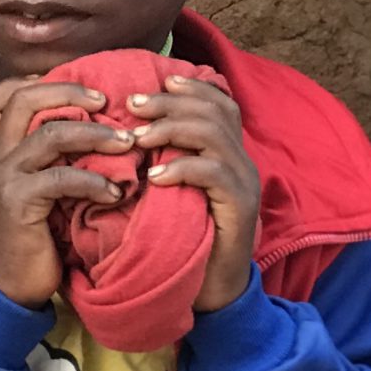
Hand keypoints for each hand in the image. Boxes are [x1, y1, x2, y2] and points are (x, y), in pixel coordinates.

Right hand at [0, 75, 124, 307]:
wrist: (12, 280)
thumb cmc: (32, 228)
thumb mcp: (33, 182)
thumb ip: (47, 152)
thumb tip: (91, 119)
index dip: (33, 81)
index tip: (75, 89)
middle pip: (21, 99)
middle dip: (69, 92)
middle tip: (107, 101)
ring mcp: (2, 177)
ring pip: (49, 134)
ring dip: (96, 134)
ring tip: (127, 142)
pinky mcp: (17, 202)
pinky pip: (61, 178)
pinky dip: (94, 181)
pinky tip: (116, 192)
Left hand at [134, 76, 259, 312]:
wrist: (209, 289)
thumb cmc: (182, 238)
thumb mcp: (169, 193)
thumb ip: (161, 161)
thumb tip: (126, 133)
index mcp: (227, 153)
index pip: (219, 103)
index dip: (189, 88)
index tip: (153, 82)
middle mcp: (241, 161)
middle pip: (213, 112)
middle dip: (170, 103)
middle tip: (132, 104)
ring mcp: (244, 182)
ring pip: (214, 135)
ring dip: (172, 130)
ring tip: (137, 138)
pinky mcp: (240, 206)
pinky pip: (215, 174)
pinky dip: (182, 169)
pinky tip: (155, 178)